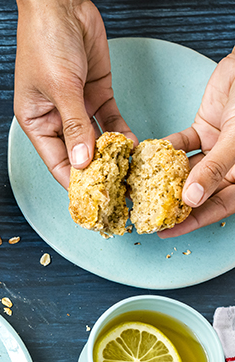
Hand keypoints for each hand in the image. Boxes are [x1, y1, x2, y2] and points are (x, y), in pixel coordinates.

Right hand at [13, 0, 135, 187]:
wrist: (60, 5)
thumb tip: (82, 160)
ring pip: (95, 138)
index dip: (73, 181)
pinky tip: (131, 143)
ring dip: (111, 152)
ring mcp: (76, 106)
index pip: (56, 161)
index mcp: (36, 122)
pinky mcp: (94, 92)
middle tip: (116, 187)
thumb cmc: (44, 43)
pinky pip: (108, 118)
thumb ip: (74, 125)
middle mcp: (56, 118)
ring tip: (129, 168)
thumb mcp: (60, 88)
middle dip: (96, 170)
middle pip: (77, 153)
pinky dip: (119, 130)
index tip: (92, 198)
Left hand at [159, 49, 234, 237]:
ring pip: (186, 169)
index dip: (192, 222)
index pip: (219, 207)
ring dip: (163, 177)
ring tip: (136, 188)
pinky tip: (145, 157)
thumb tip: (191, 199)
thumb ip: (214, 169)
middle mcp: (231, 166)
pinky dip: (164, 150)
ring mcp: (217, 148)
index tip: (163, 232)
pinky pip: (181, 145)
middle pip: (199, 191)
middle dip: (171, 202)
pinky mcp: (204, 130)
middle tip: (142, 212)